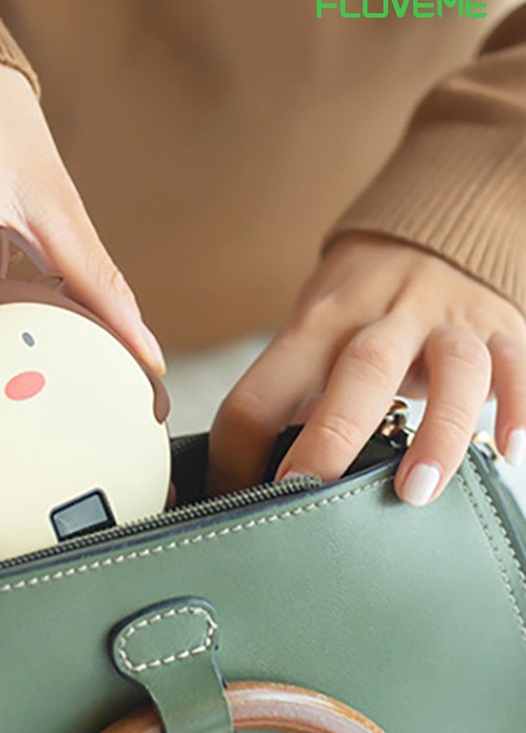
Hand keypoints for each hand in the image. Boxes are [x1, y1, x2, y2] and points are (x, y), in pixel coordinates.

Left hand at [208, 234, 525, 503]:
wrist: (430, 231)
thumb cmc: (357, 303)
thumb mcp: (314, 332)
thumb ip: (295, 395)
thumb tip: (252, 479)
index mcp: (316, 324)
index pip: (263, 389)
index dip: (237, 450)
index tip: (235, 501)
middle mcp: (380, 316)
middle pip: (358, 371)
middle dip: (329, 437)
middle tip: (303, 492)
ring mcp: (446, 321)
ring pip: (451, 370)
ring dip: (435, 433)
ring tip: (414, 492)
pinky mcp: (502, 328)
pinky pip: (518, 364)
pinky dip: (519, 406)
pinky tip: (510, 451)